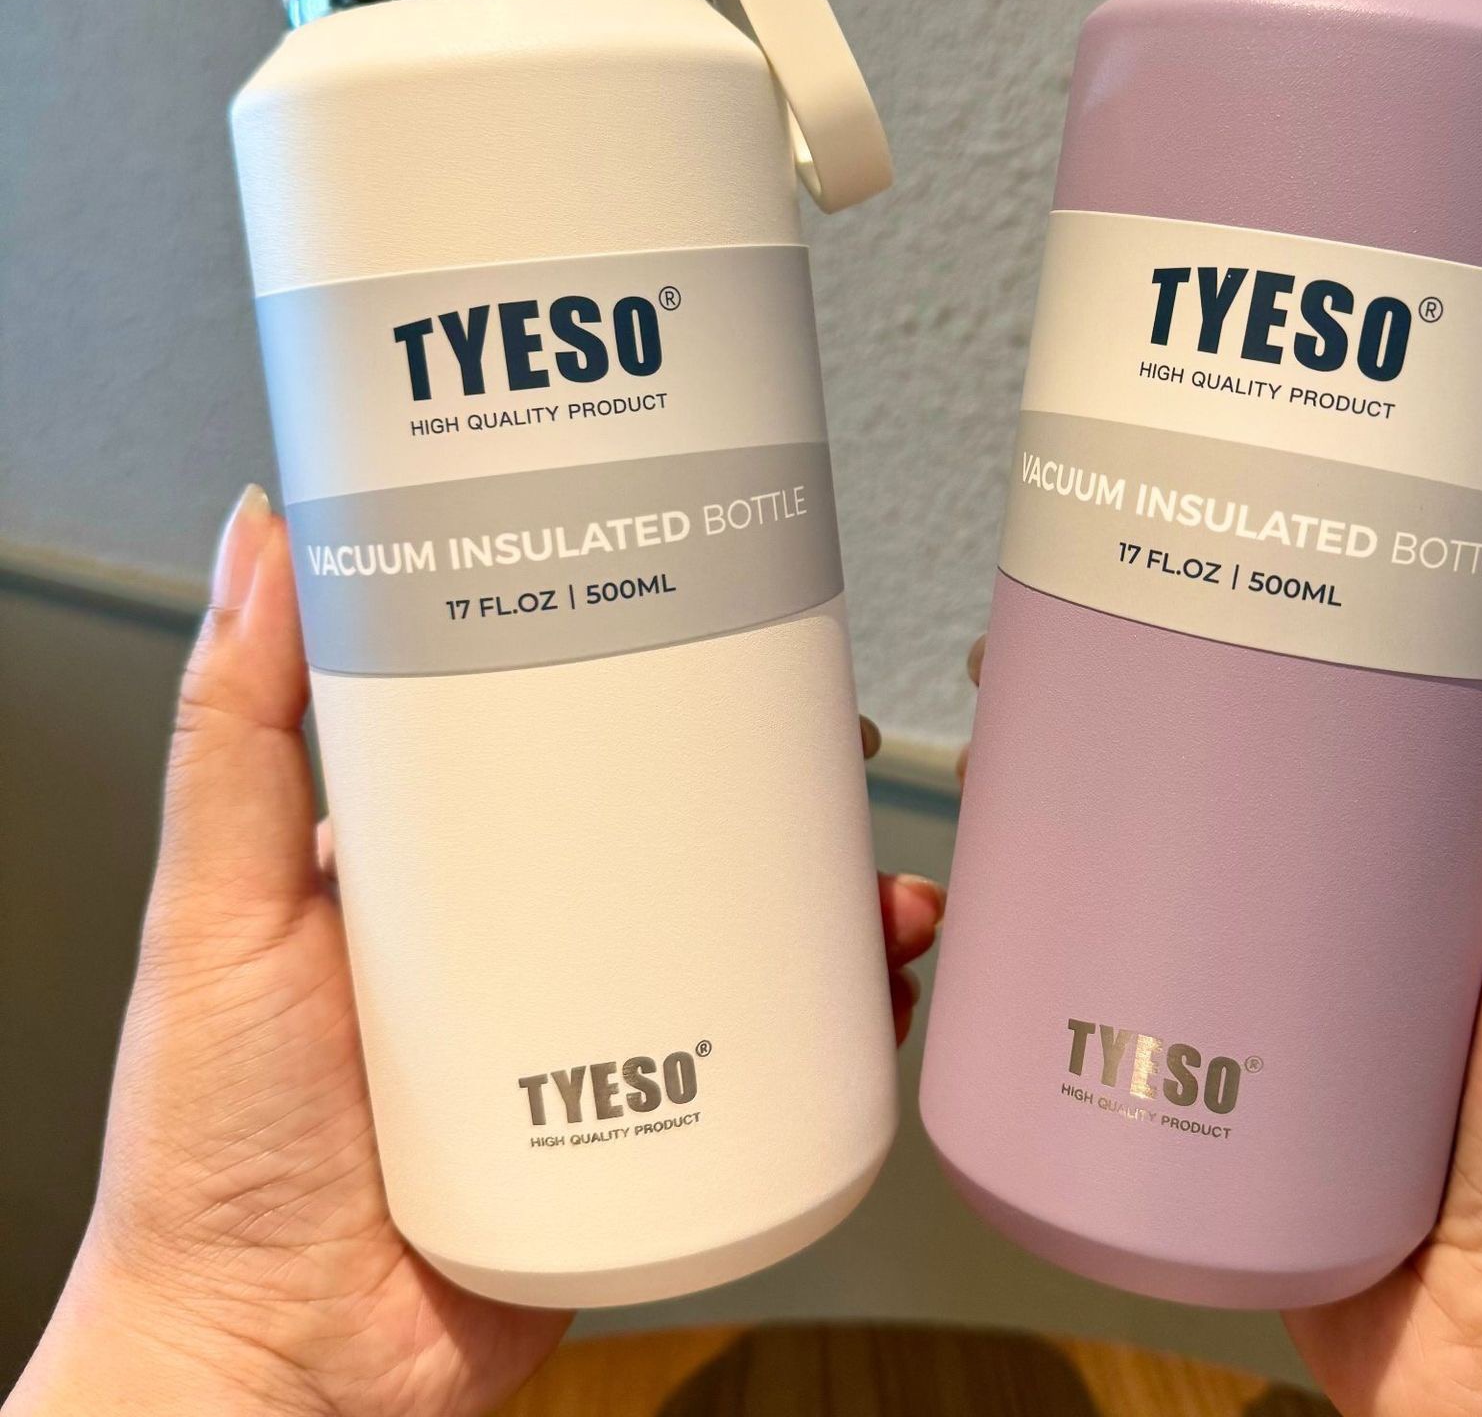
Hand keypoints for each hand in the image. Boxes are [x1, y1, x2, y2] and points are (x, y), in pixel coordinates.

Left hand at [9, 488, 942, 1416]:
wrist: (269, 1375)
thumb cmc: (209, 1159)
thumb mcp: (214, 911)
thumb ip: (233, 732)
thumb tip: (260, 542)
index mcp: (442, 869)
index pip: (565, 737)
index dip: (659, 677)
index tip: (727, 626)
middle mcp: (526, 941)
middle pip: (679, 832)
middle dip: (780, 790)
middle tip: (839, 753)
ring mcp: (590, 1034)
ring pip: (743, 940)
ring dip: (833, 903)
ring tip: (877, 886)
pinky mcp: (639, 1130)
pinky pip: (765, 1065)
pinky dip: (836, 1027)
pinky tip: (869, 995)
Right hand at [963, 464, 1481, 1416]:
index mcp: (1465, 835)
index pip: (1362, 675)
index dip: (1279, 594)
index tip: (1209, 526)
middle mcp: (1373, 902)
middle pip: (1241, 760)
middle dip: (1148, 693)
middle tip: (1061, 633)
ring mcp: (1297, 992)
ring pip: (1173, 870)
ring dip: (1092, 814)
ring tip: (1015, 750)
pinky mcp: (1234, 1084)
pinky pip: (1139, 995)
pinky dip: (1077, 946)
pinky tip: (1018, 904)